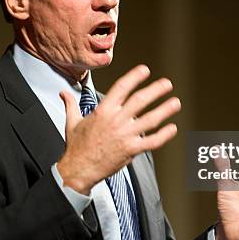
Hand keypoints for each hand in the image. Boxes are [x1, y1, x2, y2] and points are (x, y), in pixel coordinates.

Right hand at [57, 65, 180, 193]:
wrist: (79, 169)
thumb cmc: (76, 146)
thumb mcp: (71, 122)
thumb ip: (70, 104)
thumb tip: (62, 93)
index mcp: (103, 111)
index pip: (122, 87)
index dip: (135, 76)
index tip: (145, 70)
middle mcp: (116, 120)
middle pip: (140, 100)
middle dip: (156, 90)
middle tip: (167, 84)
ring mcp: (125, 135)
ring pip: (150, 120)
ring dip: (165, 110)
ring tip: (176, 103)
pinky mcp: (131, 150)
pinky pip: (152, 141)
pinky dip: (164, 135)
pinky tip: (173, 128)